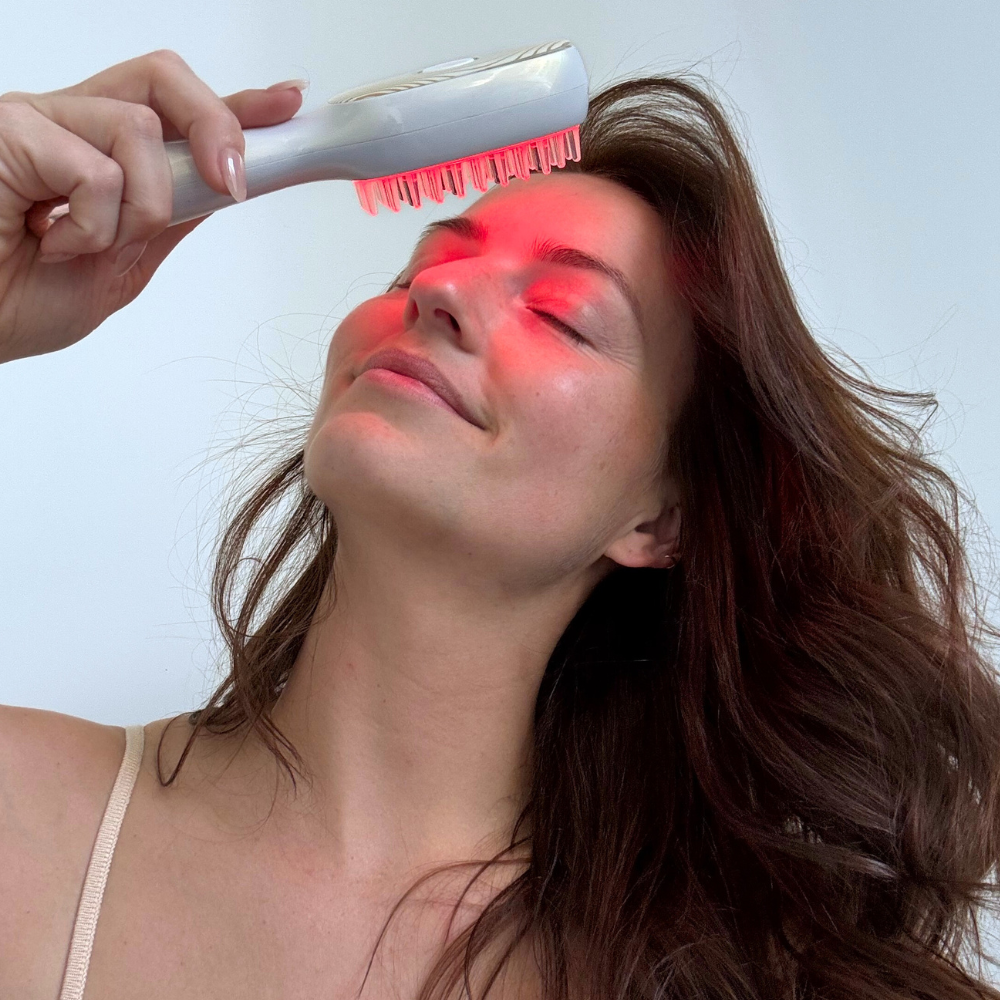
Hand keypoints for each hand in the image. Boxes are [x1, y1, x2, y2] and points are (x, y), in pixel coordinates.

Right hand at [0, 49, 303, 362]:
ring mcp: (35, 122)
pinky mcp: (7, 131)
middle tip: (226, 181)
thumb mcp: (122, 263)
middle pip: (161, 81)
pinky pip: (94, 168)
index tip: (285, 103)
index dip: (233, 105)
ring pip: (137, 131)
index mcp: (96, 152)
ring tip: (84, 244)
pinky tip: (49, 239)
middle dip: (214, 127)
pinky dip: (90, 222)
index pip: (173, 111)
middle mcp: (67, 124)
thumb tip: (223, 184)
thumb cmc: (18, 302)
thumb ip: (167, 219)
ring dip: (137, 208)